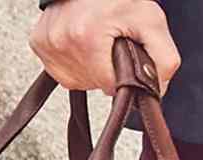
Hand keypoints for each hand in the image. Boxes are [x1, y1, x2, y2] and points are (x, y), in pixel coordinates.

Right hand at [30, 0, 180, 95]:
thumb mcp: (152, 23)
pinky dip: (75, 63)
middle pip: (94, 84)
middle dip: (107, 70)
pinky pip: (60, 72)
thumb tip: (156, 92)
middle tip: (110, 43)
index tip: (123, 53)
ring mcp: (47, 42)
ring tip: (96, 42)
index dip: (123, 76)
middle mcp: (61, 40)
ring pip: (78, 81)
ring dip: (91, 68)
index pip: (111, 86)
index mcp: (86, 37)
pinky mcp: (38, 43)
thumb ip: (164, 62)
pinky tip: (82, 44)